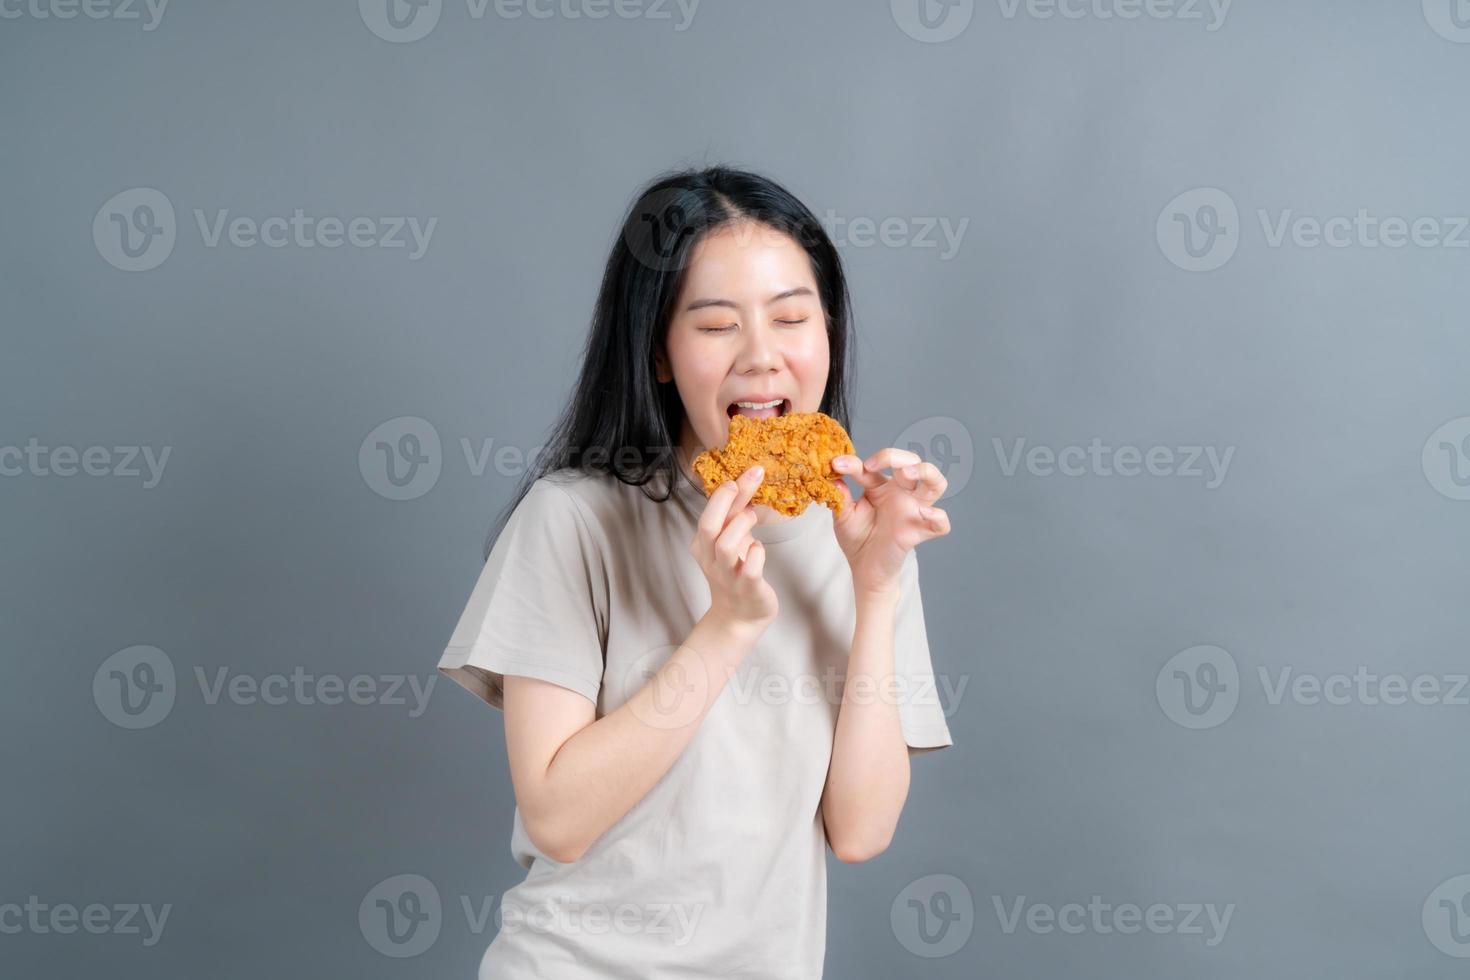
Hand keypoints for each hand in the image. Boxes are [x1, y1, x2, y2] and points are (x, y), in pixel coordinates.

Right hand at [689, 465, 778, 632]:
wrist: (740, 616)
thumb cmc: (736, 573)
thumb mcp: (731, 542)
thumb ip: (735, 516)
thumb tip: (747, 481)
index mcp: (703, 546)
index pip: (708, 513)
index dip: (725, 491)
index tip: (746, 472)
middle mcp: (711, 559)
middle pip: (708, 526)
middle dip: (726, 500)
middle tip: (746, 482)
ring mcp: (728, 575)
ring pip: (727, 546)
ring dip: (742, 525)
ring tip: (753, 517)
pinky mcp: (748, 588)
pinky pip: (751, 567)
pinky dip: (758, 553)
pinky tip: (759, 550)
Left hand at [829, 448, 950, 595]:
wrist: (864, 568)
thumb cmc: (856, 538)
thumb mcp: (844, 515)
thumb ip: (841, 496)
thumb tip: (835, 477)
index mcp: (881, 486)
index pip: (874, 466)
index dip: (854, 463)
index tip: (837, 465)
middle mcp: (901, 493)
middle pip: (912, 462)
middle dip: (895, 457)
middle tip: (871, 465)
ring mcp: (914, 510)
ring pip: (936, 483)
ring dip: (925, 472)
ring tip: (906, 473)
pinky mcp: (921, 531)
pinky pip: (941, 523)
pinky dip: (938, 517)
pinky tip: (924, 513)